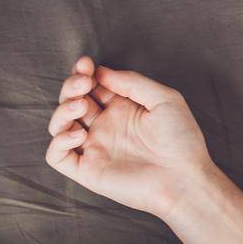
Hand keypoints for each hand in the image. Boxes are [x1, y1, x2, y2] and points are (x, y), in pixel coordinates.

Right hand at [45, 55, 214, 217]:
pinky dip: (59, 141)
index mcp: (122, 109)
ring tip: (81, 106)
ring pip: (60, 125)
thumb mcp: (164, 99)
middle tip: (83, 83)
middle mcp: (105, 127)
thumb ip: (132, 82)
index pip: (91, 87)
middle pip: (72, 101)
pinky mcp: (88, 170)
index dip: (83, 73)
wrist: (185, 179)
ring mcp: (95, 148)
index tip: (86, 65)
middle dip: (71, 86)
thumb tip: (102, 72)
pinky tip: (80, 134)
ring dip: (62, 110)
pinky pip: (57, 156)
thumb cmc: (182, 140)